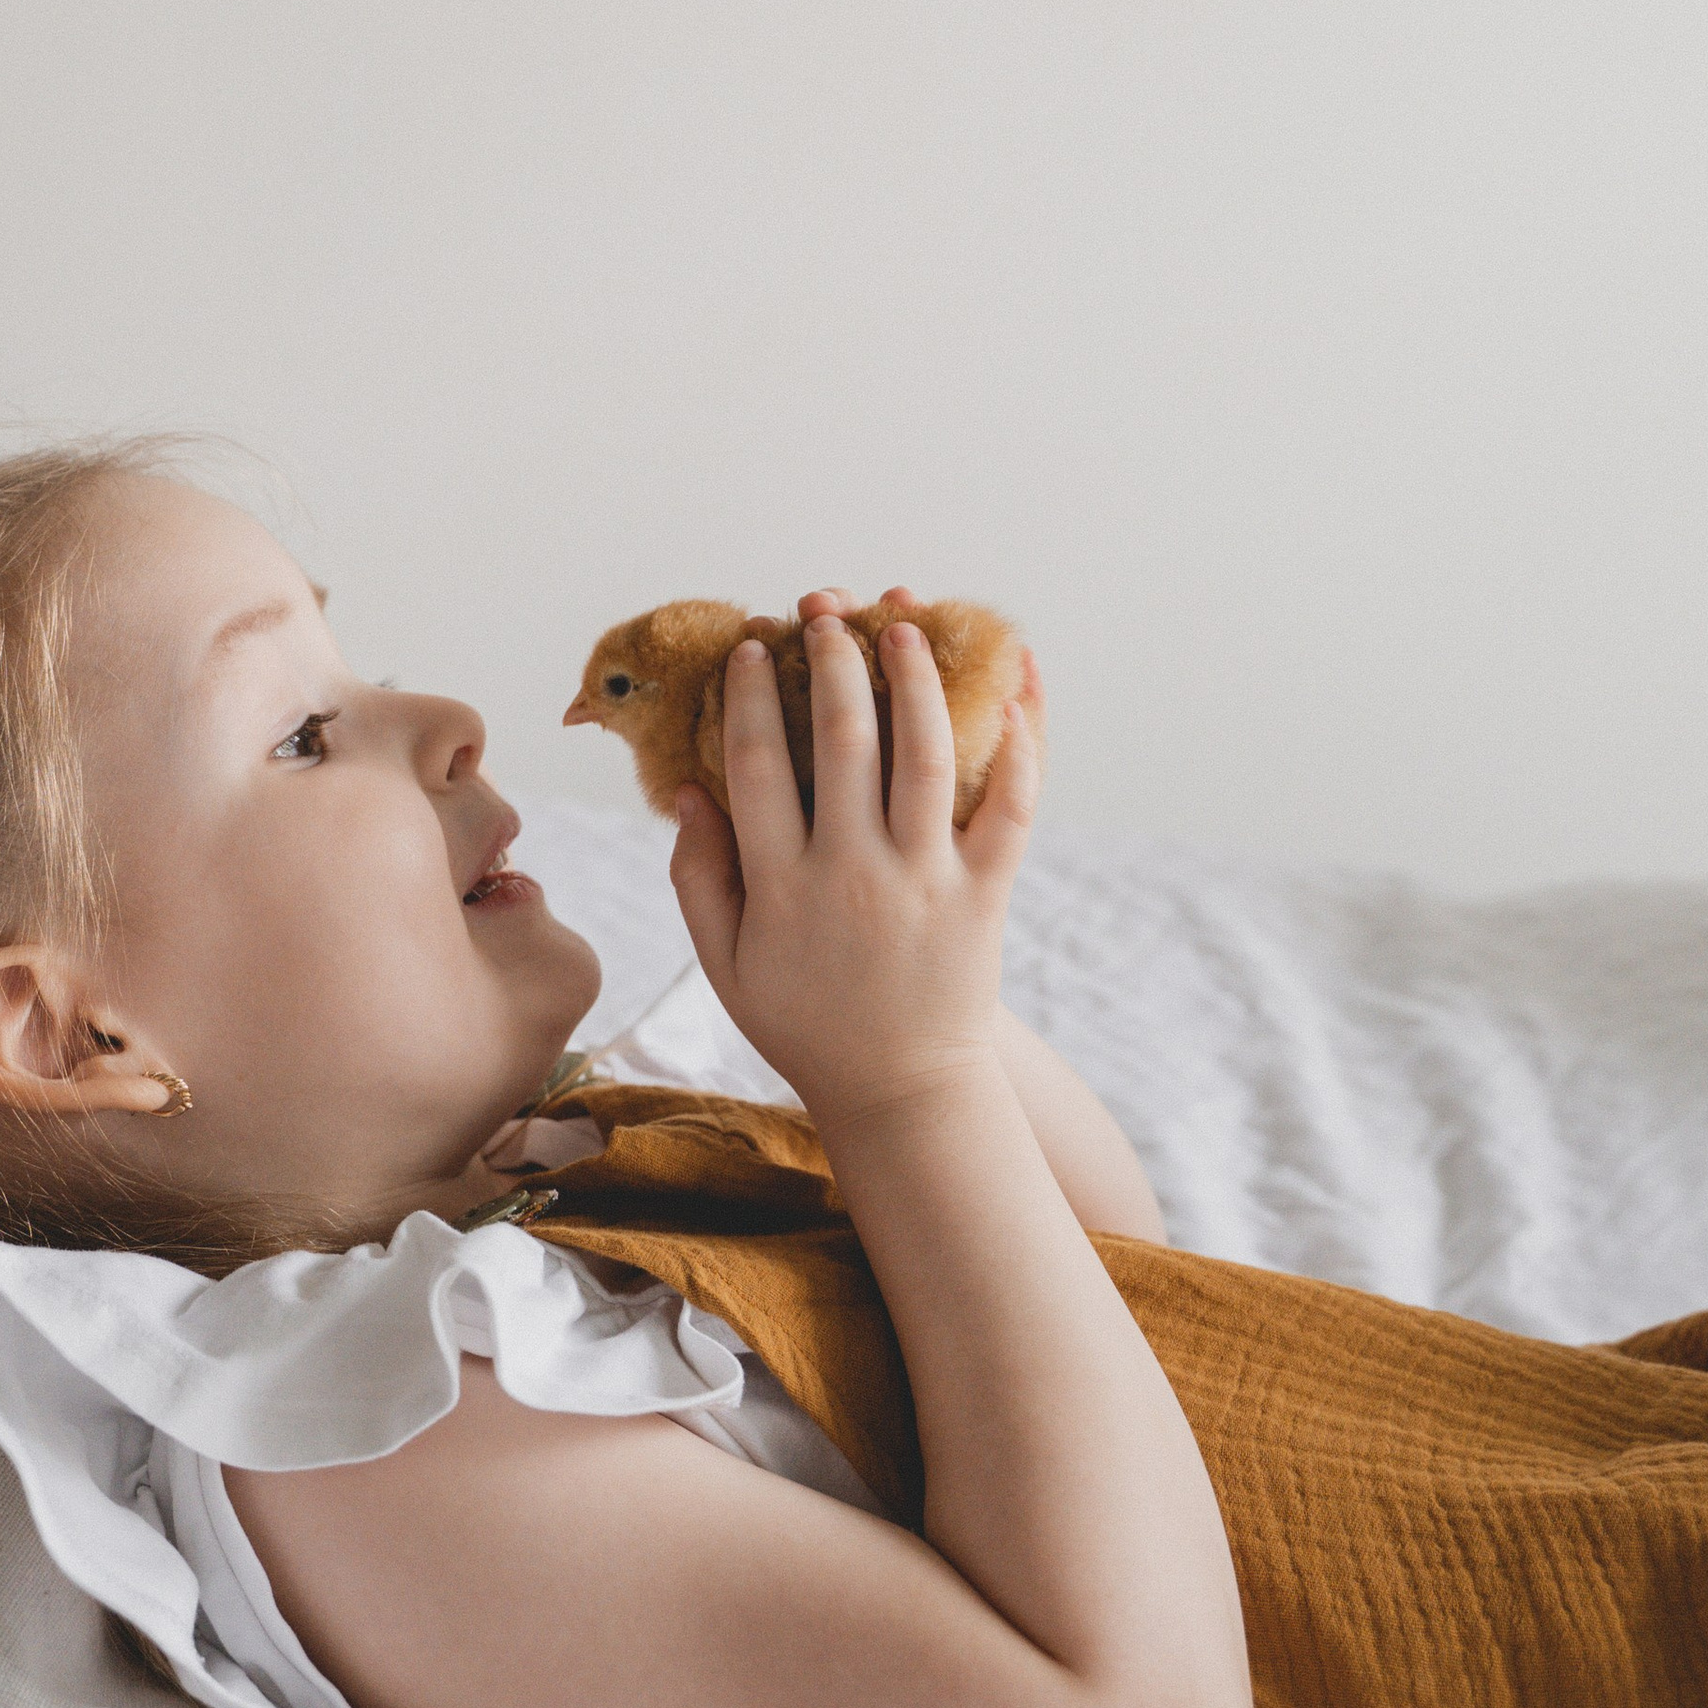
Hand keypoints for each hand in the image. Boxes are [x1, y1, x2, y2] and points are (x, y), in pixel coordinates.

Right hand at [667, 592, 1041, 1130]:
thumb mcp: (727, 964)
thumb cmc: (805, 1024)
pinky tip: (1009, 696)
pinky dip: (1016, 748)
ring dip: (913, 680)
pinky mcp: (985, 894)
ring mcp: (925, 880)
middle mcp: (853, 873)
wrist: (903, 1092)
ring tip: (903, 625)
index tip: (751, 649)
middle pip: (841, 740)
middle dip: (831, 662)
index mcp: (781, 885)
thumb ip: (699, 878)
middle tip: (826, 614)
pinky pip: (1009, 808)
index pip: (756, 765)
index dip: (750, 696)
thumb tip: (690, 792)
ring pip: (924, 756)